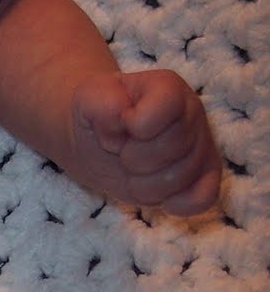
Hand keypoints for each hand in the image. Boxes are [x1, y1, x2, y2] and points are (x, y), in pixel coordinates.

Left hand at [71, 70, 221, 216]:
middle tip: (122, 152)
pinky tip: (160, 199)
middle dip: (134, 158)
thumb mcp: (88, 99)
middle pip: (173, 147)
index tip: (121, 126)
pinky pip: (204, 197)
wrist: (98, 138)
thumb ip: (102, 103)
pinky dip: (179, 204)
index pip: (168, 106)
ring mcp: (202, 144)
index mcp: (168, 87)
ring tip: (132, 170)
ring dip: (144, 183)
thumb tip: (124, 119)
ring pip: (182, 177)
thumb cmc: (98, 115)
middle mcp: (192, 112)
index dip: (138, 125)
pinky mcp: (203, 175)